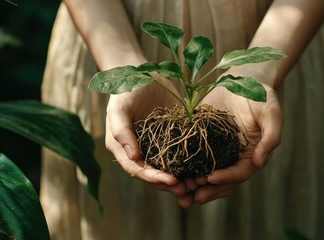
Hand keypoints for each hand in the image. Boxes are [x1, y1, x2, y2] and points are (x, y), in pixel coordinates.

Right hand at [104, 78, 194, 207]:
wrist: (141, 72)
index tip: (170, 181)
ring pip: (169, 168)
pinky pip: (181, 154)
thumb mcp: (119, 108)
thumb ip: (121, 131)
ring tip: (197, 185)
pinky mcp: (172, 137)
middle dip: (169, 184)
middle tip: (187, 190)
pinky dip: (190, 163)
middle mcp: (139, 151)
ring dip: (182, 178)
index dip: (153, 178)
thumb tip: (134, 157)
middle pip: (153, 174)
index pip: (137, 169)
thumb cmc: (125, 89)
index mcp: (123, 148)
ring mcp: (156, 145)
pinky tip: (204, 168)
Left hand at [191, 80, 282, 204]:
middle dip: (208, 190)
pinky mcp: (202, 141)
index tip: (211, 178)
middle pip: (222, 180)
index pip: (239, 173)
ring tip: (180, 191)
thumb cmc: (261, 95)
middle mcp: (234, 157)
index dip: (226, 178)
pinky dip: (183, 167)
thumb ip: (271, 137)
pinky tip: (171, 171)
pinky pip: (192, 158)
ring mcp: (217, 151)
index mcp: (252, 155)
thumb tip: (260, 163)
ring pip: (205, 174)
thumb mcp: (271, 113)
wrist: (243, 78)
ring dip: (194, 185)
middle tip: (192, 196)